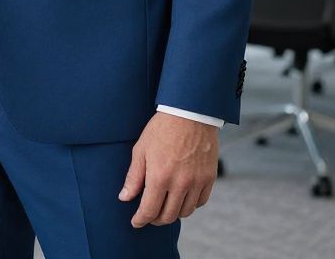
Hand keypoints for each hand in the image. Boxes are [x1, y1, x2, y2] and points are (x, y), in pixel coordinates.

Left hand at [119, 112, 217, 226]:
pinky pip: (200, 202)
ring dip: (173, 213)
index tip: (136, 222)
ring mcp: (196, 182)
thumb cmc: (162, 128)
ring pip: (185, 212)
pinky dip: (190, 204)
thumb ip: (134, 177)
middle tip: (149, 214)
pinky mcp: (209, 178)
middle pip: (167, 216)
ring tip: (165, 205)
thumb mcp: (141, 149)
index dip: (140, 220)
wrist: (190, 112)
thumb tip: (124, 198)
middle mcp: (180, 183)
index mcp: (159, 176)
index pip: (149, 210)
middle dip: (155, 219)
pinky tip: (182, 197)